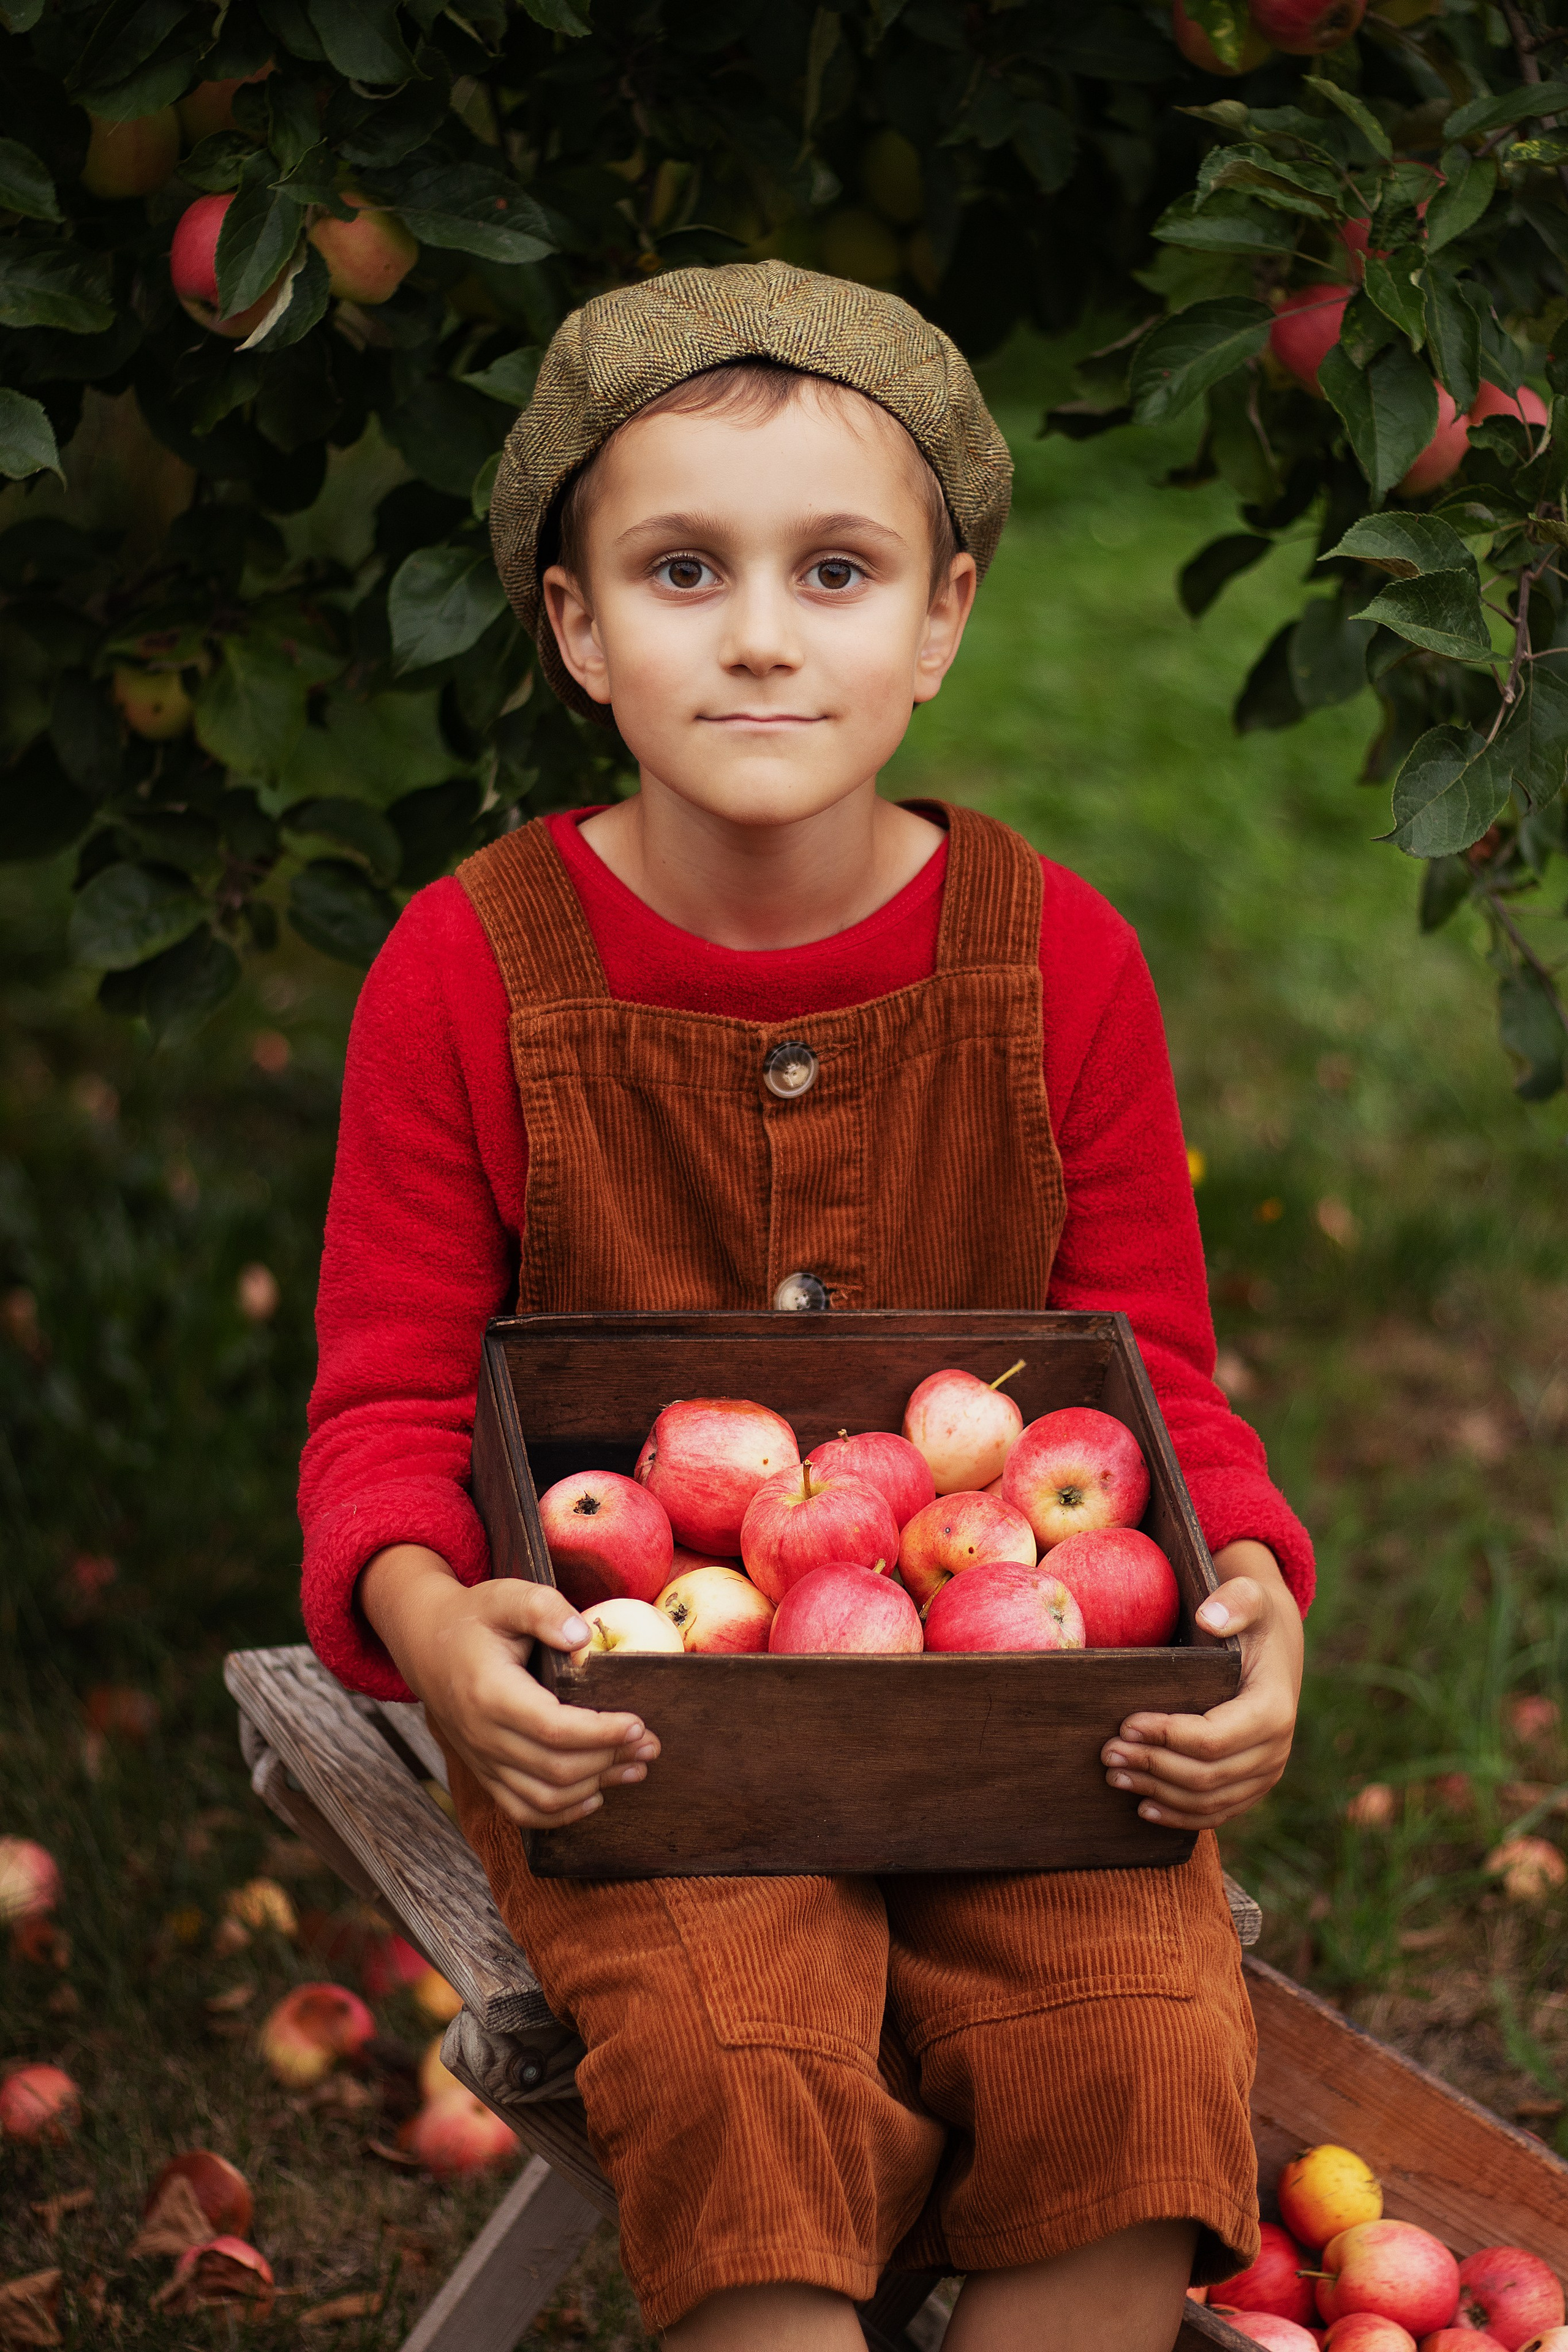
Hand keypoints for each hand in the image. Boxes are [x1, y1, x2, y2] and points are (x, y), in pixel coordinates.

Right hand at [358, 1546, 659, 1828]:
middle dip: (610, 1759)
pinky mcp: (485, 1772)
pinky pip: (522, 1811)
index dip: (600, 1733)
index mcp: (490, 1693)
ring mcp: (482, 1760)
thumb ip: (543, 1608)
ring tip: (637, 1767)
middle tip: (651, 1744)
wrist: (426, 1645)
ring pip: (543, 1797)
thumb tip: (583, 1637)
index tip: (638, 1723)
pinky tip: (596, 1794)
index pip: (552, 1729)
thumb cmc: (475, 1618)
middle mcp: (483, 1735)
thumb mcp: (506, 1596)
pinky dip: (562, 1814)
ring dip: (596, 1787)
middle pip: (555, 1768)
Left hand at [1098, 1540, 1301, 1831]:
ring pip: (1208, 1801)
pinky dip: (1180, 1815)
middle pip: (1205, 1775)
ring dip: (1158, 1793)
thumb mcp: (1249, 1598)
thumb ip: (1234, 1601)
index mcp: (1273, 1710)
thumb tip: (1210, 1618)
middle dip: (1152, 1767)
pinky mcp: (1253, 1786)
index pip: (1212, 1738)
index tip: (1126, 1724)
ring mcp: (1266, 1773)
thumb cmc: (1254, 1620)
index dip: (1166, 1736)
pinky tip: (1144, 1808)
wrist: (1276, 1646)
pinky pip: (1217, 1812)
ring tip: (1115, 1775)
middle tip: (1107, 1752)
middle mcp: (1276, 1750)